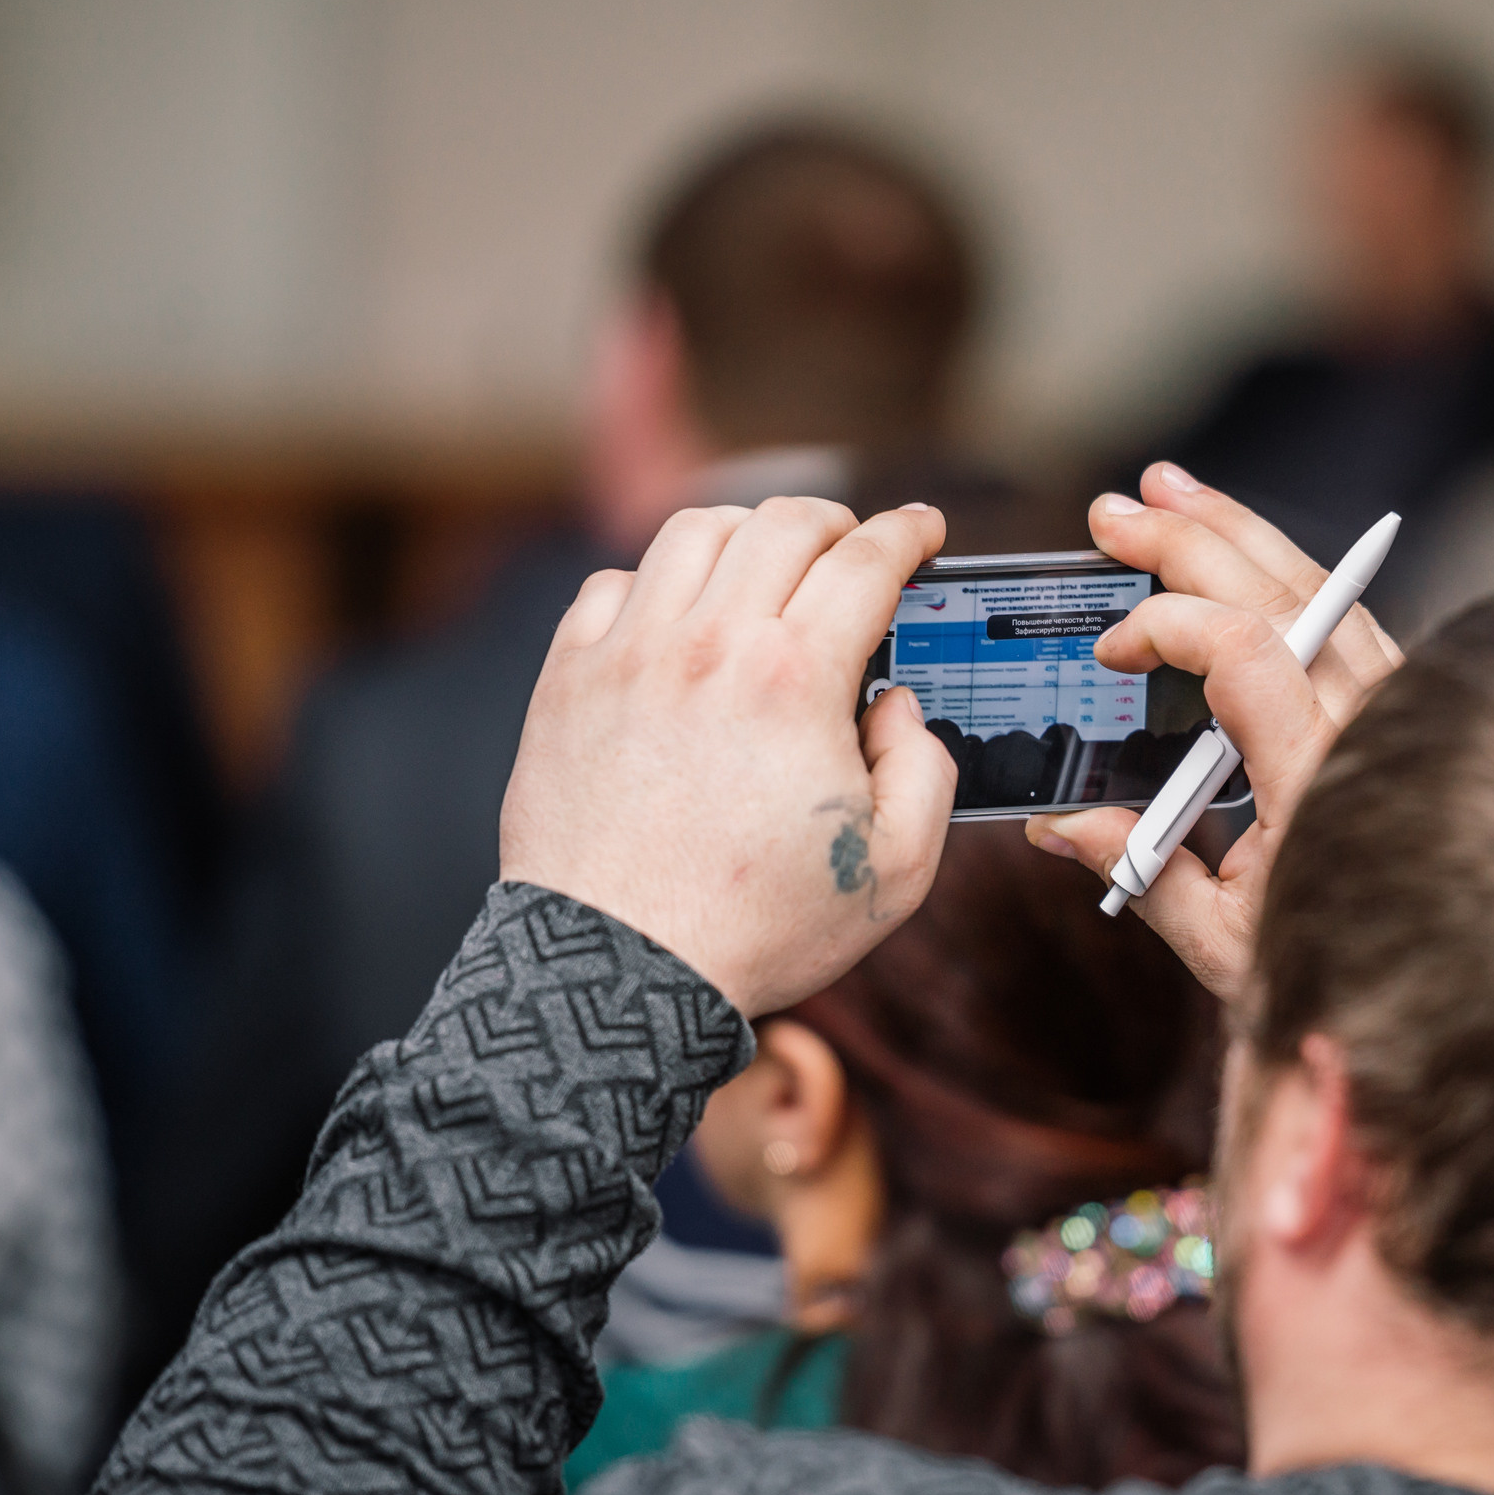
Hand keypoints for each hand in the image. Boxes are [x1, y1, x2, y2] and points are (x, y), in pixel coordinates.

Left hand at [499, 497, 956, 1017]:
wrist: (618, 971)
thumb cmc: (757, 930)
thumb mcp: (896, 871)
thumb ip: (926, 771)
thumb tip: (896, 704)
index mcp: (795, 680)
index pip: (866, 561)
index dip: (908, 532)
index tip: (923, 528)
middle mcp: (707, 646)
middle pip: (783, 525)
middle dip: (837, 523)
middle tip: (855, 549)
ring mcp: (626, 655)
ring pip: (693, 533)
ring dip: (747, 535)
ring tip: (768, 567)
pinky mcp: (566, 681)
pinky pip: (612, 586)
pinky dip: (657, 582)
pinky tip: (679, 617)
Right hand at [1026, 463, 1401, 1002]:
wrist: (1461, 981)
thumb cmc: (1341, 972)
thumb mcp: (1225, 945)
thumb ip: (1142, 874)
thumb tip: (1059, 824)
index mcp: (1320, 780)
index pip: (1244, 652)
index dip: (1167, 627)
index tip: (1110, 653)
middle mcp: (1372, 727)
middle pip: (1283, 594)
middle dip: (1190, 541)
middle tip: (1116, 512)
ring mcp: (1398, 708)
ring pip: (1322, 587)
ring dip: (1240, 534)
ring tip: (1169, 492)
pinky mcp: (1406, 707)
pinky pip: (1346, 614)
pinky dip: (1287, 570)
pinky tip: (1242, 549)